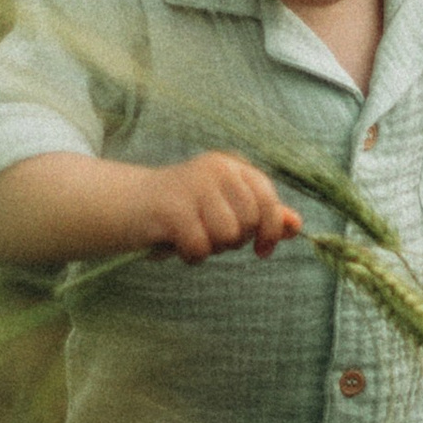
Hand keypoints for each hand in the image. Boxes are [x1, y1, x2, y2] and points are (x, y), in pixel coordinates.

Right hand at [135, 151, 303, 262]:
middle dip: (233, 240)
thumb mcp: (224, 208)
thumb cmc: (182, 210)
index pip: (268, 200)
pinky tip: (177, 246)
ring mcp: (194, 185)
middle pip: (249, 222)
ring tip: (191, 237)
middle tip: (208, 235)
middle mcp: (216, 169)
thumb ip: (261, 214)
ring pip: (227, 236)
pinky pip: (201, 247)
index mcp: (232, 166)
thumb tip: (296, 225)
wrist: (127, 205)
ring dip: (209, 248)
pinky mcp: (173, 208)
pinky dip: (191, 255)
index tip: (262, 250)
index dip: (270, 230)